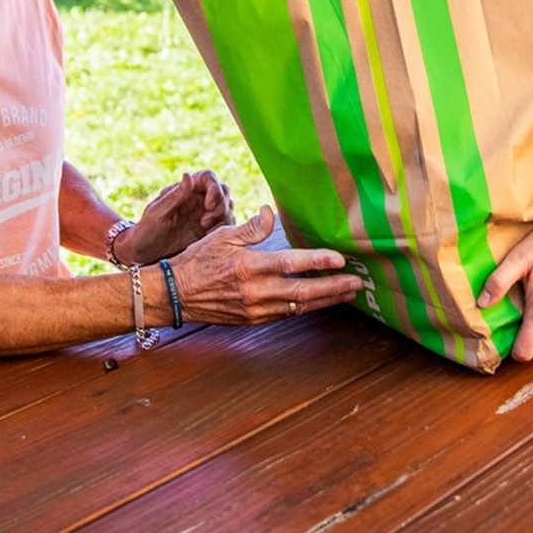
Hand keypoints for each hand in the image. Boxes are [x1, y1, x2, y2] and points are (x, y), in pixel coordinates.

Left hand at [122, 171, 233, 263]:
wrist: (143, 256)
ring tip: (204, 231)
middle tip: (205, 223)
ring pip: (228, 209)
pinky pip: (226, 226)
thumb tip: (187, 175)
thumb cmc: (145, 232)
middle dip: (221, 205)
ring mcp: (205, 215)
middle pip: (223, 192)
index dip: (214, 188)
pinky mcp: (209, 232)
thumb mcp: (156, 214)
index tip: (209, 205)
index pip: (208, 178)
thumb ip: (174, 196)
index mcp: (185, 190)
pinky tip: (209, 239)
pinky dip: (224, 232)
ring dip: (223, 219)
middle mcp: (198, 200)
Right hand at [170, 206, 361, 324]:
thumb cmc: (198, 260)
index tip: (341, 260)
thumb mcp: (222, 236)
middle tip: (357, 283)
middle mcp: (255, 291)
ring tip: (347, 294)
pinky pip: (286, 314)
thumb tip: (271, 213)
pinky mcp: (253, 320)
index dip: (318, 262)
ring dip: (325, 301)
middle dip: (333, 288)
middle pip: (303, 293)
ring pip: (299, 307)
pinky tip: (320, 301)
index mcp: (248, 266)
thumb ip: (251, 228)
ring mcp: (255, 309)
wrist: (176, 295)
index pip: (290, 264)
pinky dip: (306, 308)